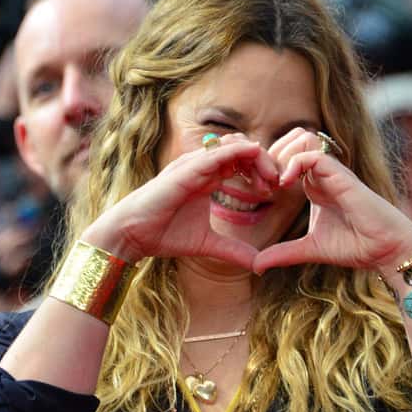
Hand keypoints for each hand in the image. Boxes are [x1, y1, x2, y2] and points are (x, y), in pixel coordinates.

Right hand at [82, 136, 279, 268]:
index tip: (273, 191)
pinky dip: (238, 152)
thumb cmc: (164, 235)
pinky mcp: (187, 169)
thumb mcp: (208, 245)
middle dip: (264, 163)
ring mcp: (194, 165)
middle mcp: (203, 167)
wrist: (133, 235)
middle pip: (242, 150)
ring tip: (269, 178)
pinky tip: (255, 156)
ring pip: (233, 146)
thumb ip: (234, 251)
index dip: (261, 172)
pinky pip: (217, 152)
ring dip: (257, 157)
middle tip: (278, 183)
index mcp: (208, 178)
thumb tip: (259, 265)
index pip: (242, 163)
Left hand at [253, 128, 411, 273]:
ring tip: (270, 184)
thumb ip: (283, 253)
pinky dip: (296, 164)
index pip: (284, 165)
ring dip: (280, 159)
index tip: (251, 191)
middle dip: (268, 160)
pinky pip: (314, 155)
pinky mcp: (341, 175)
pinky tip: (285, 184)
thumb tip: (255, 266)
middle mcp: (321, 176)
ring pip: (300, 145)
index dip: (265, 172)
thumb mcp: (309, 250)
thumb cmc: (355, 246)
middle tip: (255, 183)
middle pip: (288, 148)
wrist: (385, 249)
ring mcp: (331, 174)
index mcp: (313, 188)